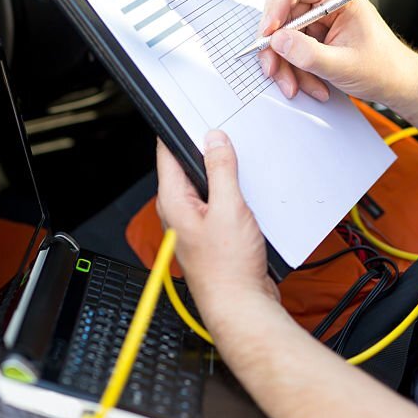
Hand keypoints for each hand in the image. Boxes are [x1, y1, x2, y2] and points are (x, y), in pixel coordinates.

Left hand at [155, 132, 279, 330]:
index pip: (168, 152)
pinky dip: (232, 195)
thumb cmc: (228, 268)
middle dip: (207, 150)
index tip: (194, 112)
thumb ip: (220, 171)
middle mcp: (178, 211)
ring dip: (223, 175)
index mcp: (173, 200)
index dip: (180, 129)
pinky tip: (249, 195)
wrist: (241, 305)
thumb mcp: (229, 208)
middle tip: (229, 135)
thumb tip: (214, 140)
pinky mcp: (211, 234)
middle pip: (188, 166)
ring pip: (206, 185)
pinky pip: (218, 203)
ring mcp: (194, 223)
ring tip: (242, 167)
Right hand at [258, 0, 417, 105]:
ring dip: (287, 66)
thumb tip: (278, 41)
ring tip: (299, 86)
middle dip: (277, 46)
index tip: (269, 32)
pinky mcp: (315, 40)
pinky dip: (296, 71)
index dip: (276, 5)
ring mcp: (319, 23)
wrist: (399, 85)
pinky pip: (293, 52)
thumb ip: (308, 53)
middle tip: (274, 68)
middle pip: (282, 14)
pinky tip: (311, 85)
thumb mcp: (344, 65)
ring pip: (284, 37)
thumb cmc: (385, 68)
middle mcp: (326, 5)